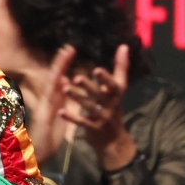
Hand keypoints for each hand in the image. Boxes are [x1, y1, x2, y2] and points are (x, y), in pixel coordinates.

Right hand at [26, 45, 75, 162]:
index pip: (59, 82)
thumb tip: (64, 92)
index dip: (64, 68)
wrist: (37, 157)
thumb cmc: (46, 142)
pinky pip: (50, 100)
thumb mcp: (56, 121)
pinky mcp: (43, 115)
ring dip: (58, 69)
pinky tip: (62, 78)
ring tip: (65, 54)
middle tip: (69, 48)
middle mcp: (47, 103)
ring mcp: (44, 108)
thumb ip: (60, 107)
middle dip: (61, 63)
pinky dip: (56, 88)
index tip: (71, 53)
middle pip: (54, 79)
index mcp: (52, 104)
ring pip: (51, 85)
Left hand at [60, 44, 137, 170]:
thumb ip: (121, 67)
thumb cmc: (114, 108)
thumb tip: (124, 45)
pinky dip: (71, 117)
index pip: (113, 84)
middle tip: (77, 78)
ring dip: (77, 98)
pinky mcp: (93, 128)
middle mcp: (111, 105)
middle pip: (99, 94)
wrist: (114, 140)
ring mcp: (102, 118)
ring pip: (89, 106)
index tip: (96, 69)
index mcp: (116, 94)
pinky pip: (81, 122)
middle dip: (88, 86)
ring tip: (65, 89)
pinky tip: (61, 111)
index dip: (106, 77)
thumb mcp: (119, 89)